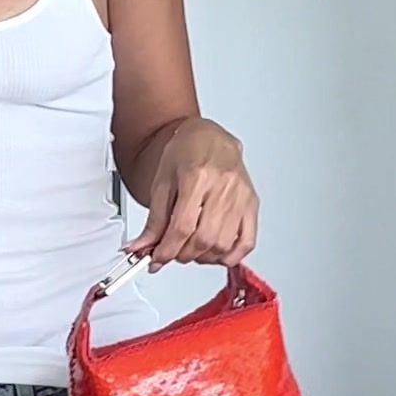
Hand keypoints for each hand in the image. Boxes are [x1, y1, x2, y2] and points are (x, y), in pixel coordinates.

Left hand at [128, 120, 258, 269]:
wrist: (209, 136)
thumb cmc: (186, 152)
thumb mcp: (162, 181)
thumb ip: (154, 219)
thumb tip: (143, 247)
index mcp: (197, 176)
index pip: (182, 226)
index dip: (167, 250)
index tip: (156, 259)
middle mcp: (223, 186)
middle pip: (204, 239)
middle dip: (183, 255)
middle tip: (172, 252)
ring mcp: (241, 196)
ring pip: (224, 245)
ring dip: (203, 258)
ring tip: (191, 249)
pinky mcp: (252, 204)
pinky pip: (247, 242)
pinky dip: (230, 257)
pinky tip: (215, 253)